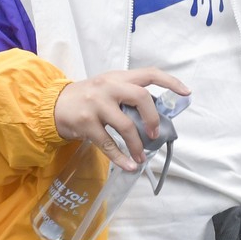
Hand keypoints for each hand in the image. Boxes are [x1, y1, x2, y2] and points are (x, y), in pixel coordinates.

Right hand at [54, 67, 190, 169]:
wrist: (54, 105)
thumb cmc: (88, 98)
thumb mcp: (108, 88)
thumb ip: (129, 95)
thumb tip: (156, 115)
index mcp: (118, 77)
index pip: (149, 73)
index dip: (170, 82)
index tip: (186, 92)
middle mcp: (108, 87)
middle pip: (140, 97)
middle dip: (153, 118)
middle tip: (154, 133)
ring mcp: (96, 105)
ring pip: (125, 126)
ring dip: (137, 145)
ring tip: (142, 156)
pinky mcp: (85, 124)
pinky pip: (108, 144)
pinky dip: (121, 157)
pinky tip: (130, 165)